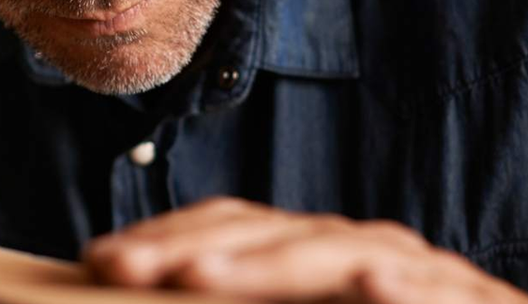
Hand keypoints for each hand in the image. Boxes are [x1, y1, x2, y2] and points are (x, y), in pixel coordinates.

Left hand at [82, 197, 527, 303]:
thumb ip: (262, 300)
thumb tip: (175, 293)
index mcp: (319, 259)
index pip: (235, 230)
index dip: (167, 237)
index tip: (93, 260)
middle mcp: (364, 253)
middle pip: (267, 237)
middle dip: (186, 247)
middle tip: (113, 265)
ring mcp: (419, 275)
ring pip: (336, 259)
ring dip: (265, 267)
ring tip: (197, 274)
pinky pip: (433, 298)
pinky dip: (402, 295)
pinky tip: (369, 291)